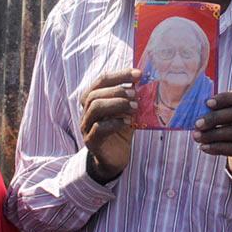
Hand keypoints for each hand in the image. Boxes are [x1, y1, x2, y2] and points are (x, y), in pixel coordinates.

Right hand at [80, 68, 140, 183]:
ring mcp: (86, 126)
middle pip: (95, 94)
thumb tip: (145, 82)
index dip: (119, 75)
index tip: (138, 74)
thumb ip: (131, 98)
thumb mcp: (127, 111)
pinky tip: (128, 122)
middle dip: (117, 91)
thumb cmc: (120, 130)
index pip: (101, 81)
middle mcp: (86, 111)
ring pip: (95, 108)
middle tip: (135, 93)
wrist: (114, 157)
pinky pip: (99, 128)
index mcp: (93, 99)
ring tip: (134, 106)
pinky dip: (115, 122)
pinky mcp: (91, 141)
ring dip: (117, 104)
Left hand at [192, 89, 231, 180]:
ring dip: (212, 134)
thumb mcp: (231, 117)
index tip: (206, 103)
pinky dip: (217, 148)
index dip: (225, 98)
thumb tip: (198, 105)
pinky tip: (204, 147)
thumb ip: (220, 109)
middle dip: (215, 117)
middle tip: (197, 123)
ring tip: (197, 136)